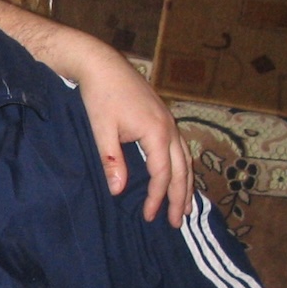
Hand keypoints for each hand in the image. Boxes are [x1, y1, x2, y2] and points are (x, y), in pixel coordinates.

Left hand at [0, 0, 192, 226]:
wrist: (102, 64)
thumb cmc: (100, 95)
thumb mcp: (101, 129)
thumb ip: (111, 160)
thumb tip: (118, 190)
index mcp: (156, 132)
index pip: (162, 174)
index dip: (157, 198)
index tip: (148, 217)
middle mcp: (170, 127)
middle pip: (182, 170)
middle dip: (181, 198)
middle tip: (178, 223)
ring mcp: (170, 121)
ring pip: (185, 159)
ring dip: (186, 184)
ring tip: (186, 207)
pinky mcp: (163, 117)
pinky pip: (180, 149)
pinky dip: (182, 167)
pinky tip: (177, 176)